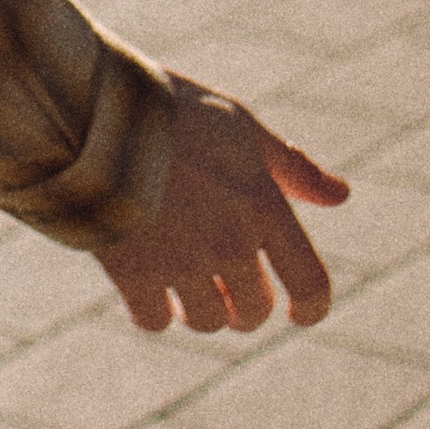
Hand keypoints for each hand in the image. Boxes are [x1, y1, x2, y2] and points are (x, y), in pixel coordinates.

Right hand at [97, 76, 347, 331]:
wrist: (88, 108)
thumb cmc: (170, 110)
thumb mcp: (237, 124)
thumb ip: (291, 165)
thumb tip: (341, 197)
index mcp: (263, 207)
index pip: (310, 285)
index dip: (311, 308)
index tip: (296, 313)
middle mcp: (230, 244)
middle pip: (252, 311)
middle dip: (240, 303)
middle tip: (217, 281)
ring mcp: (181, 263)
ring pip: (205, 320)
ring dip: (196, 308)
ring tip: (175, 276)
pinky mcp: (133, 274)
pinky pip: (154, 320)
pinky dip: (151, 309)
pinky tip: (141, 282)